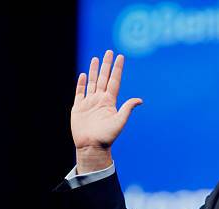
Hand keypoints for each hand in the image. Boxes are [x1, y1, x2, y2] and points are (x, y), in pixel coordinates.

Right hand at [71, 50, 142, 171]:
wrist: (91, 147)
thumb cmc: (107, 137)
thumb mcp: (119, 122)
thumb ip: (127, 109)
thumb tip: (140, 100)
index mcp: (109, 102)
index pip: (114, 81)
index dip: (117, 69)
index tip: (120, 57)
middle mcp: (100, 100)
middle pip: (103, 78)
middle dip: (106, 65)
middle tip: (109, 51)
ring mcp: (89, 103)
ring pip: (92, 82)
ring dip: (94, 71)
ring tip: (96, 59)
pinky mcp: (78, 108)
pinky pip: (79, 93)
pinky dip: (81, 83)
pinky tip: (84, 75)